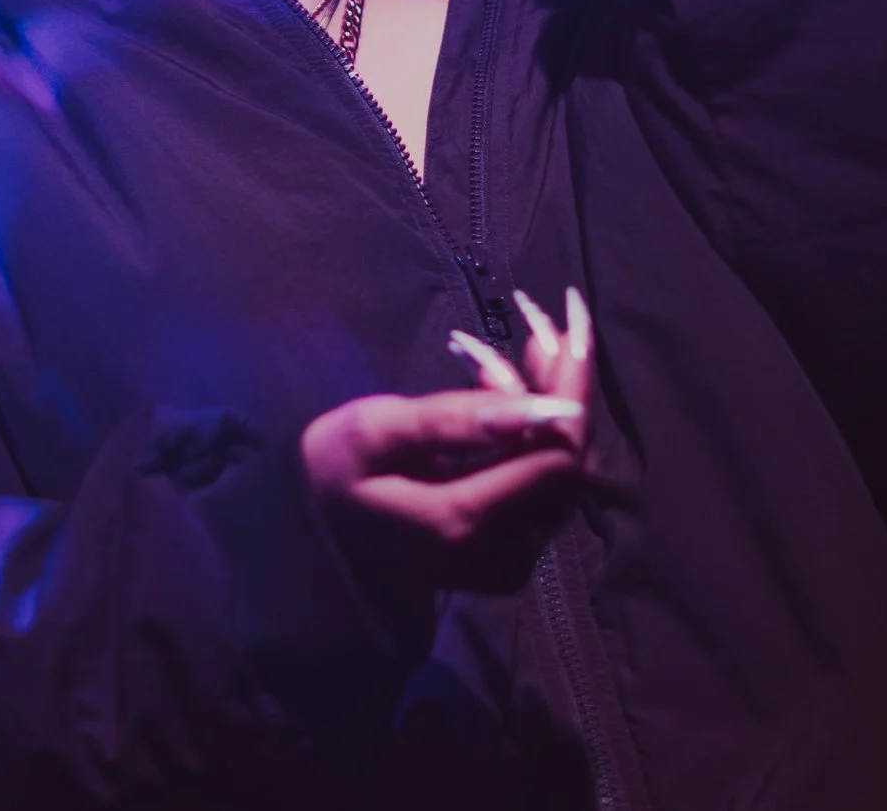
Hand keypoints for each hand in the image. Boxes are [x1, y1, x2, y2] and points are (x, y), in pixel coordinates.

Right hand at [301, 299, 594, 592]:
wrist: (315, 539)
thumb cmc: (334, 471)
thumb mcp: (374, 431)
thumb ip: (454, 419)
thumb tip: (541, 406)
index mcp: (462, 520)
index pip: (556, 453)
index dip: (570, 390)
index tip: (568, 323)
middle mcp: (498, 553)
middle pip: (569, 462)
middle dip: (564, 390)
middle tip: (544, 325)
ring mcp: (507, 563)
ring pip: (562, 476)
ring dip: (552, 410)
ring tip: (527, 349)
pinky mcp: (509, 560)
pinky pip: (545, 492)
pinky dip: (538, 438)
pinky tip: (511, 396)